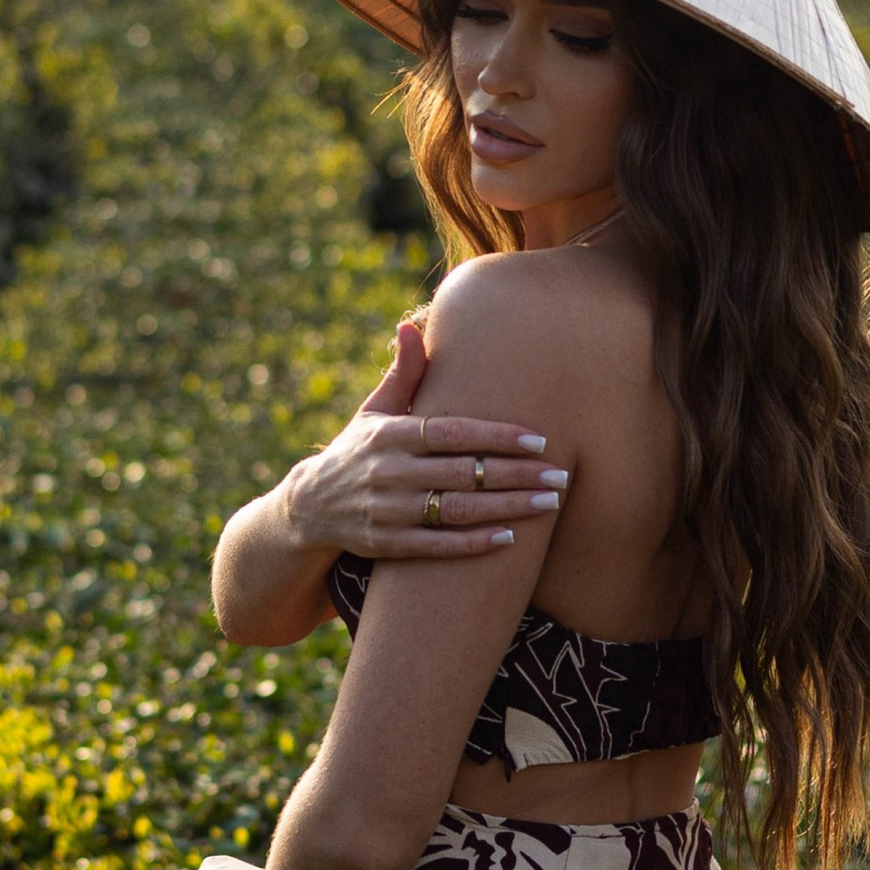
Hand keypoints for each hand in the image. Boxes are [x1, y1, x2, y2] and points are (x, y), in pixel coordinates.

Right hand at [279, 315, 567, 562]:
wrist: (309, 507)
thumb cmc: (357, 451)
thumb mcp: (374, 411)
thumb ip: (403, 374)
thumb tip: (410, 325)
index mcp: (390, 434)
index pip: (453, 432)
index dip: (497, 436)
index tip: (539, 439)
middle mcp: (388, 472)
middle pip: (464, 473)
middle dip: (517, 475)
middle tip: (560, 476)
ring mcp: (387, 511)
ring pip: (457, 510)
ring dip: (507, 508)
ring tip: (548, 504)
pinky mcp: (387, 545)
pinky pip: (437, 545)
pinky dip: (474, 543)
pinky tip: (510, 538)